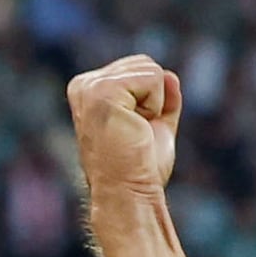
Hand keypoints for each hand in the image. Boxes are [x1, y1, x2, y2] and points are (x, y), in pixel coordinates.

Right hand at [69, 56, 182, 197]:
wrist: (130, 193)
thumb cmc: (141, 168)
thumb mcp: (155, 126)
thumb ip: (163, 98)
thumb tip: (170, 76)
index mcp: (90, 90)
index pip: (138, 68)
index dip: (151, 100)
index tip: (136, 130)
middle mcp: (84, 84)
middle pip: (145, 63)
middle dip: (154, 98)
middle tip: (137, 132)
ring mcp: (90, 86)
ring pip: (150, 69)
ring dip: (155, 104)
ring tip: (135, 131)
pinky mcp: (103, 92)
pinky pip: (153, 78)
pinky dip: (155, 105)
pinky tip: (137, 127)